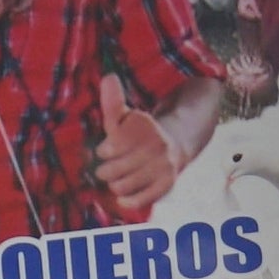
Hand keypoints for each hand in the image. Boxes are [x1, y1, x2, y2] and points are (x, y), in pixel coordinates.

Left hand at [95, 76, 176, 217]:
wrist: (175, 144)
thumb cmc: (140, 132)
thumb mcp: (126, 116)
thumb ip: (113, 101)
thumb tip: (108, 77)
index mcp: (144, 127)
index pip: (108, 149)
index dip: (103, 151)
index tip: (107, 148)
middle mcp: (156, 146)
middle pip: (111, 171)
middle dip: (105, 170)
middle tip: (109, 167)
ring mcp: (163, 167)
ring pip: (121, 186)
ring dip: (115, 185)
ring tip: (118, 178)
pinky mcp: (166, 185)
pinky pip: (139, 200)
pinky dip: (128, 201)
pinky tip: (124, 196)